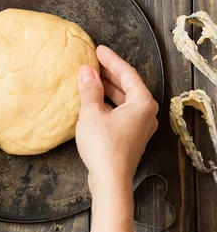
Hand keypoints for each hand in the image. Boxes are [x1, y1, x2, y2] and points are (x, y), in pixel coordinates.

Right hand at [76, 45, 158, 193]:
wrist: (110, 181)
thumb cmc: (104, 146)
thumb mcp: (92, 112)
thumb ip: (90, 89)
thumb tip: (87, 71)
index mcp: (143, 103)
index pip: (126, 73)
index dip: (111, 60)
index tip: (98, 50)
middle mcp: (146, 113)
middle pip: (127, 86)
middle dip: (109, 74)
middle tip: (92, 62)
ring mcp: (140, 126)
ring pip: (124, 100)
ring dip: (107, 90)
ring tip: (90, 79)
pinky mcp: (131, 137)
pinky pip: (120, 112)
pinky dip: (108, 104)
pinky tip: (93, 101)